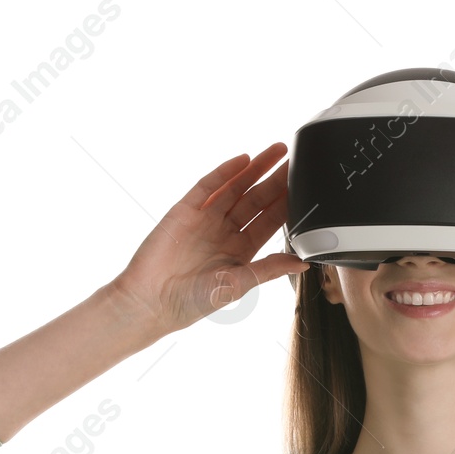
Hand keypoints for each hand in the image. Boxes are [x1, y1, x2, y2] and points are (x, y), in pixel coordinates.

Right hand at [110, 143, 309, 332]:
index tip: (304, 187)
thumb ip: (269, 269)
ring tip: (277, 151)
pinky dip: (225, 172)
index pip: (268, 221)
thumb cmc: (193, 302)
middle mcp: (224, 232)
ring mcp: (204, 219)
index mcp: (240, 252)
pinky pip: (207, 186)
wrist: (150, 301)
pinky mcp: (184, 210)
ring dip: (255, 169)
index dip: (285, 203)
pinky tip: (243, 160)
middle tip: (295, 161)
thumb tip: (303, 262)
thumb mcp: (238, 285)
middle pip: (256, 200)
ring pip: (235, 188)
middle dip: (275, 180)